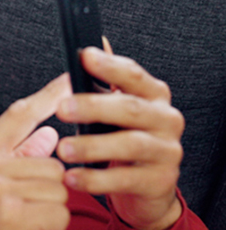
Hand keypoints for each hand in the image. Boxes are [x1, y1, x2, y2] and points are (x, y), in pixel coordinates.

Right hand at [0, 75, 71, 229]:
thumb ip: (20, 157)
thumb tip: (50, 133)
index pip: (20, 114)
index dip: (49, 95)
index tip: (73, 76)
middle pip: (52, 161)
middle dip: (48, 193)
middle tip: (20, 213)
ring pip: (59, 188)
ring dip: (50, 214)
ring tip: (21, 227)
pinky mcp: (12, 214)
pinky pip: (59, 212)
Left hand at [56, 47, 183, 229]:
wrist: (145, 187)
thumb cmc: (123, 138)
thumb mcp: (116, 108)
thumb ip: (108, 79)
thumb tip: (97, 42)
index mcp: (154, 96)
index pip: (133, 75)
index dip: (110, 66)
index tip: (84, 56)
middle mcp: (166, 119)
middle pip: (130, 108)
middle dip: (93, 106)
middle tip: (62, 108)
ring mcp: (167, 151)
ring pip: (130, 144)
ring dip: (92, 146)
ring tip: (63, 149)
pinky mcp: (160, 181)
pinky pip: (125, 179)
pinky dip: (95, 179)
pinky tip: (71, 177)